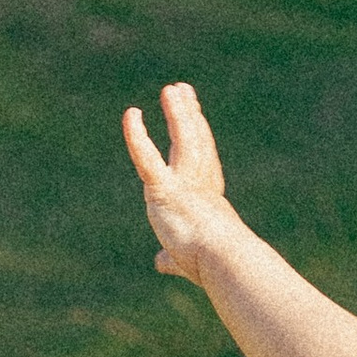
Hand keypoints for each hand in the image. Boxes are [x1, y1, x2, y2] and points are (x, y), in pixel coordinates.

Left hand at [123, 79, 234, 282]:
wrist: (225, 260)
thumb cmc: (213, 266)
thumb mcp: (188, 260)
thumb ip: (172, 258)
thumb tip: (161, 262)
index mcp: (207, 199)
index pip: (203, 161)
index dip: (199, 136)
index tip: (194, 118)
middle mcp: (199, 185)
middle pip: (195, 142)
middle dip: (187, 115)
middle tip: (181, 91)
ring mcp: (184, 183)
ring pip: (182, 140)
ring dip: (177, 113)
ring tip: (171, 90)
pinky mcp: (164, 189)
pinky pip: (147, 159)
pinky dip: (137, 137)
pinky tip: (131, 116)